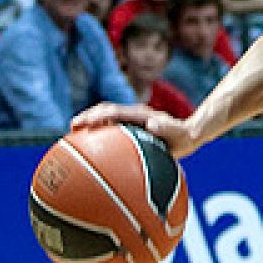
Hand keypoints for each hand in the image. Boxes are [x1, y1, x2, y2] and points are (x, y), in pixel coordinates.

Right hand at [72, 103, 200, 158]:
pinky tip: (90, 152)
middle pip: (106, 110)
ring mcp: (131, 121)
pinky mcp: (130, 128)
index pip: (116, 111)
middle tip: (73, 127)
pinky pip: (111, 129)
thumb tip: (152, 124)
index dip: (100, 115)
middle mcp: (134, 114)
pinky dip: (98, 135)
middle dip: (88, 116)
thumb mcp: (180, 133)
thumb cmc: (184, 136)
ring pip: (106, 118)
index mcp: (142, 114)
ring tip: (73, 137)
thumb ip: (168, 128)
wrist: (189, 134)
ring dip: (90, 123)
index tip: (86, 123)